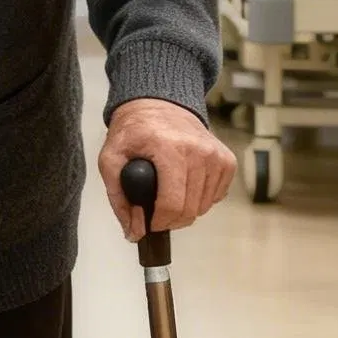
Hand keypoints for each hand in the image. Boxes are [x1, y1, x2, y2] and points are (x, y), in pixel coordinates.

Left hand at [98, 98, 235, 241]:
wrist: (158, 105)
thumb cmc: (134, 132)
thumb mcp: (111, 159)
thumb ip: (118, 198)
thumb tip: (133, 232)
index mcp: (168, 148)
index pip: (172, 203)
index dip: (159, 222)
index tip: (149, 223)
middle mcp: (198, 150)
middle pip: (190, 209)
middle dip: (170, 220)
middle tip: (156, 213)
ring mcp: (216, 155)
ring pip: (204, 206)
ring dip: (185, 210)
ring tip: (168, 195)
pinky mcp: (227, 159)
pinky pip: (216, 196)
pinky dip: (200, 199)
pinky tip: (184, 185)